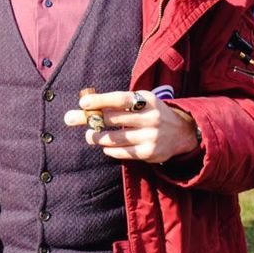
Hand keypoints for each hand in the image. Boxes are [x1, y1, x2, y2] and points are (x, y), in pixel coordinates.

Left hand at [64, 90, 199, 162]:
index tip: (83, 103)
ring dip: (97, 137)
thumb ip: (117, 104)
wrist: (182, 132)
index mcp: (147, 100)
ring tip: (90, 136)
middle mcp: (151, 117)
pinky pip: (122, 152)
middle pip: (114, 119)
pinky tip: (105, 146)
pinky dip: (110, 149)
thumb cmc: (151, 113)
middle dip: (89, 119)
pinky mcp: (150, 153)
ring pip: (115, 138)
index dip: (101, 100)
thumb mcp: (141, 102)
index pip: (121, 99)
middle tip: (71, 119)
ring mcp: (152, 136)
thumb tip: (84, 106)